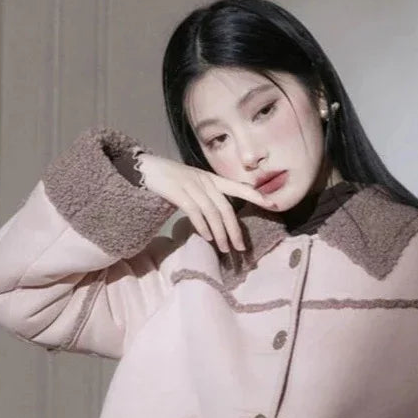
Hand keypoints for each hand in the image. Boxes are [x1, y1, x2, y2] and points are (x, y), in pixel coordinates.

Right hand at [136, 153, 279, 253]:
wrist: (145, 168)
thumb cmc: (169, 180)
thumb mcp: (192, 185)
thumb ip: (206, 197)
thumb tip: (218, 219)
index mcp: (210, 178)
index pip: (237, 187)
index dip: (254, 195)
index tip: (272, 204)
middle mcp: (204, 181)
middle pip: (226, 208)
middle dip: (234, 230)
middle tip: (240, 248)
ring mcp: (191, 186)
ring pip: (212, 213)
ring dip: (220, 233)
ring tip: (224, 248)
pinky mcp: (178, 192)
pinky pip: (195, 211)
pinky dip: (202, 225)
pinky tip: (207, 237)